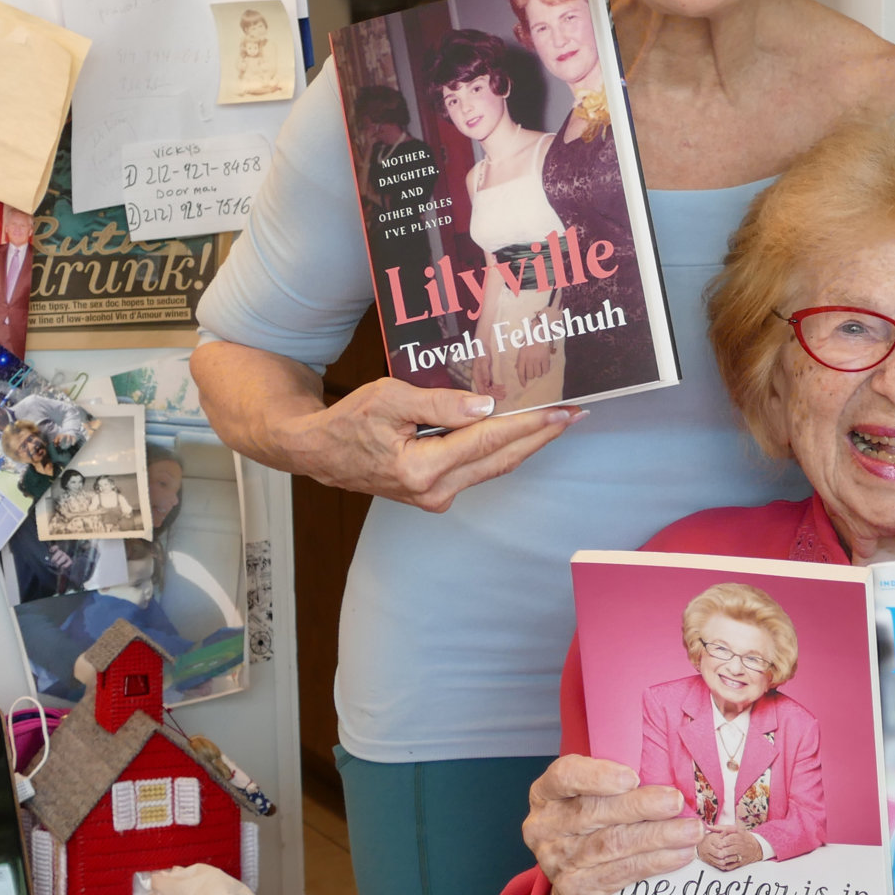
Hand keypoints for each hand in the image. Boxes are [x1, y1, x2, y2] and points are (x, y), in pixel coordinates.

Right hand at [267, 376, 579, 512]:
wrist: (318, 451)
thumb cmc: (348, 421)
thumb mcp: (389, 398)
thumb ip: (440, 405)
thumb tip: (486, 406)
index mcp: (422, 468)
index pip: (488, 440)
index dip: (529, 424)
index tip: (562, 410)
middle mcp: (433, 490)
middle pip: (501, 459)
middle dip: (541, 436)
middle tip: (575, 415)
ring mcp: (435, 496)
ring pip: (492, 467)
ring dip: (526, 444)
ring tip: (555, 421)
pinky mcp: (433, 493)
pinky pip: (477, 469)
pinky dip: (500, 449)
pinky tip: (517, 432)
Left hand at [516, 341, 552, 384]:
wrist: (539, 331)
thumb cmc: (529, 339)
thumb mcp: (521, 348)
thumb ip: (519, 359)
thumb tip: (516, 368)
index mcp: (522, 357)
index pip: (520, 373)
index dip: (522, 381)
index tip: (524, 385)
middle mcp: (529, 359)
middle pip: (530, 375)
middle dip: (531, 375)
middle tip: (533, 371)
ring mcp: (538, 359)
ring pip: (538, 374)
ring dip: (538, 373)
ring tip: (539, 367)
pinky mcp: (546, 358)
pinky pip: (546, 370)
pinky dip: (545, 370)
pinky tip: (544, 366)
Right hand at [523, 756, 700, 894]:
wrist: (579, 894)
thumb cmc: (593, 832)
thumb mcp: (594, 803)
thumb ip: (618, 787)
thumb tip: (669, 777)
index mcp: (547, 794)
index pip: (564, 776)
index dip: (597, 775)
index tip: (633, 777)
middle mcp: (545, 827)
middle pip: (594, 811)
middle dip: (640, 806)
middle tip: (675, 801)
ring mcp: (558, 861)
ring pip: (612, 843)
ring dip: (657, 836)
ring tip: (690, 831)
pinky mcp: (576, 890)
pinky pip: (621, 872)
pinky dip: (655, 862)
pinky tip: (679, 855)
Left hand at [696, 827, 763, 870]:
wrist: (756, 847)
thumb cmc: (742, 836)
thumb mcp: (734, 829)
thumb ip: (720, 828)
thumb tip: (708, 826)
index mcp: (739, 836)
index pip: (729, 839)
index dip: (722, 842)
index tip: (718, 843)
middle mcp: (741, 846)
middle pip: (729, 850)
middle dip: (721, 851)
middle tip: (717, 851)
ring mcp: (741, 855)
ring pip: (731, 858)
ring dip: (722, 859)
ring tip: (718, 857)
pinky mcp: (741, 863)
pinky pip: (732, 866)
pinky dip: (725, 865)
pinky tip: (721, 862)